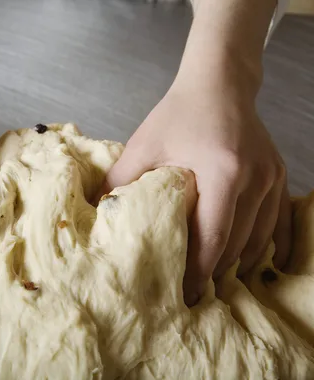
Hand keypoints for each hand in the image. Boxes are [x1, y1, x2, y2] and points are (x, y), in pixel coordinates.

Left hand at [100, 80, 291, 305]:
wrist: (218, 84)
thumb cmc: (178, 114)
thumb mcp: (143, 144)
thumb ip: (120, 180)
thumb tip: (99, 213)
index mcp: (222, 172)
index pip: (213, 237)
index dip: (198, 271)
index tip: (185, 295)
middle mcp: (254, 179)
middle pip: (237, 243)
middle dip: (214, 272)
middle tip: (195, 296)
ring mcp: (271, 179)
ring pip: (259, 238)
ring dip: (238, 263)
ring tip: (215, 283)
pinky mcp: (277, 176)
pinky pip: (280, 222)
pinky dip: (269, 246)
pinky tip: (259, 266)